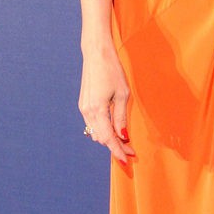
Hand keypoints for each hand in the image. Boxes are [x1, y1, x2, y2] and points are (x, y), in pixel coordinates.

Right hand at [79, 42, 135, 162]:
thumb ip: (121, 117)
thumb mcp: (123, 94)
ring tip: (124, 142)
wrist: (96, 54)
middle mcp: (86, 112)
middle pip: (101, 138)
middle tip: (130, 150)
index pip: (108, 138)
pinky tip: (113, 130)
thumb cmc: (112, 70)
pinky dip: (103, 130)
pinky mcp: (83, 104)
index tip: (127, 158)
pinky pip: (93, 124)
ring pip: (96, 132)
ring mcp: (83, 108)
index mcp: (97, 110)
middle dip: (115, 146)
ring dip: (109, 139)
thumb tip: (123, 136)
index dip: (118, 150)